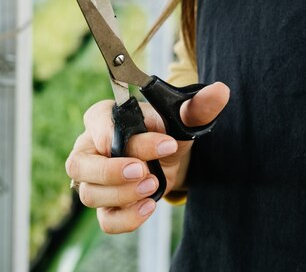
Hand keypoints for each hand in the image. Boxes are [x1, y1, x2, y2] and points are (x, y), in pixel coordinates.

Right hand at [65, 82, 229, 232]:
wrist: (171, 155)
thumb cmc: (166, 130)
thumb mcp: (182, 118)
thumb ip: (197, 106)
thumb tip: (220, 91)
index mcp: (103, 118)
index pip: (98, 123)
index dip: (127, 136)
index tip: (165, 142)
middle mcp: (89, 149)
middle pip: (79, 166)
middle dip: (112, 172)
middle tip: (145, 171)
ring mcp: (93, 180)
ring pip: (90, 195)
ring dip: (123, 195)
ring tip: (154, 185)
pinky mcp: (106, 205)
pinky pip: (105, 220)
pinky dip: (127, 219)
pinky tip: (149, 207)